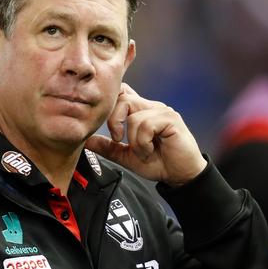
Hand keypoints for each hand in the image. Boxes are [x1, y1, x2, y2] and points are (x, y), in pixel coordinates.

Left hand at [85, 83, 206, 186]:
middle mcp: (151, 106)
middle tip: (117, 139)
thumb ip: (108, 147)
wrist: (180, 176)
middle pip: (122, 97)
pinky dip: (143, 142)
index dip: (110, 101)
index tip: (107, 125)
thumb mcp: (126, 156)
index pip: (122, 92)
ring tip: (143, 152)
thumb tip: (87, 141)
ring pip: (133, 115)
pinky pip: (146, 124)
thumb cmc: (158, 163)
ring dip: (133, 140)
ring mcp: (162, 111)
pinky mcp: (171, 119)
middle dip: (114, 119)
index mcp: (141, 111)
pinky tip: (150, 151)